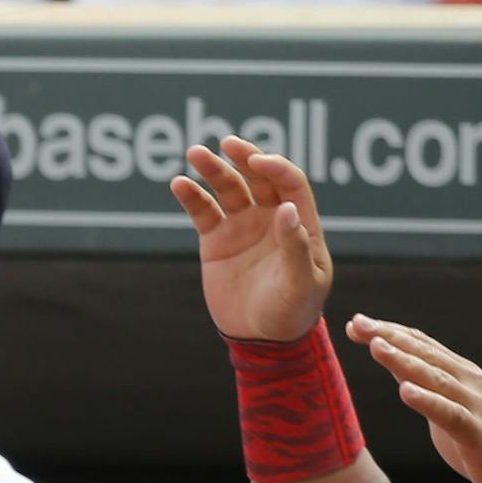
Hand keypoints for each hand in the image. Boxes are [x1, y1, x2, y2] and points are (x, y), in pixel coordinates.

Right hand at [170, 137, 334, 342]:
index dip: (276, 168)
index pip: (290, 183)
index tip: (258, 162)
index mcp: (301, 223)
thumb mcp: (302, 283)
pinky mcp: (216, 240)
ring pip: (228, 188)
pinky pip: (203, 211)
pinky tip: (179, 184)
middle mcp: (271, 217)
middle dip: (243, 157)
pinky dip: (191, 196)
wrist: (261, 339)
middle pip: (258, 177)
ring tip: (195, 153)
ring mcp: (242, 226)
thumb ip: (295, 247)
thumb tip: (287, 210)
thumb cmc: (292, 312)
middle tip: (227, 144)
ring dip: (212, 169)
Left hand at [344, 316, 481, 482]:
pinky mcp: (478, 432)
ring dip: (405, 361)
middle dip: (391, 337)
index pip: (422, 344)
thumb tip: (393, 361)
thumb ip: (424, 381)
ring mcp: (476, 405)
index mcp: (460, 372)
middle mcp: (469, 381)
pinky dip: (428, 401)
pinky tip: (406, 391)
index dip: (390, 332)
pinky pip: (450, 414)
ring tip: (377, 347)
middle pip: (425, 354)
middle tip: (359, 323)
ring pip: (436, 378)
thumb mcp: (448, 403)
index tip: (357, 323)